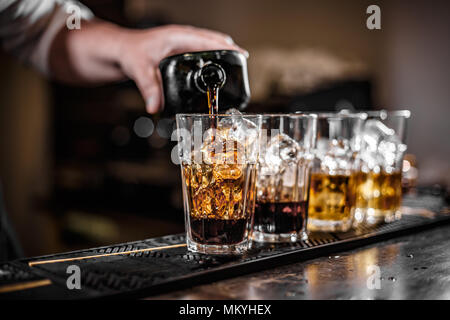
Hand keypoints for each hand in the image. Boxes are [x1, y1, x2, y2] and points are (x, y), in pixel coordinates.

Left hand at [115, 24, 247, 112]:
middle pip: (214, 41)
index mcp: (178, 37)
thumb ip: (149, 89)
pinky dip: (211, 58)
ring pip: (209, 45)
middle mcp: (183, 37)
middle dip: (229, 50)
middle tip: (242, 63)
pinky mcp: (181, 51)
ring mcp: (183, 43)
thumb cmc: (130, 52)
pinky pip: (202, 51)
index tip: (241, 54)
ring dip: (221, 54)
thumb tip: (155, 107)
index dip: (226, 47)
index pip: (208, 40)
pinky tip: (214, 70)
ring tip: (233, 68)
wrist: (120, 49)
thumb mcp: (140, 70)